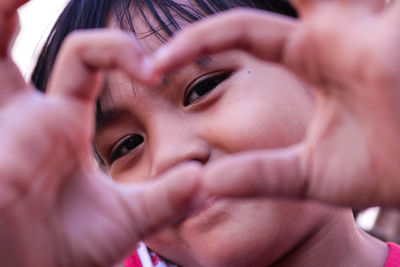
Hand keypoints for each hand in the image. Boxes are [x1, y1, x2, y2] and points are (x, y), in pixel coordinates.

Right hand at [0, 1, 201, 265]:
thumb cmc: (67, 253)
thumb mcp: (128, 220)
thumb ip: (167, 197)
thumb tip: (206, 177)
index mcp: (61, 122)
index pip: (88, 59)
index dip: (121, 51)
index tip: (154, 71)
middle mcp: (27, 115)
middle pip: (11, 39)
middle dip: (16, 5)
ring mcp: (2, 125)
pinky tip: (4, 16)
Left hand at [153, 0, 399, 207]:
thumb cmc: (385, 169)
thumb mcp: (311, 173)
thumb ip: (261, 175)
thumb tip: (208, 183)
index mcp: (313, 54)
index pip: (240, 32)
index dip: (195, 43)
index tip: (155, 64)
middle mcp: (338, 27)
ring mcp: (371, 18)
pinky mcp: (396, 20)